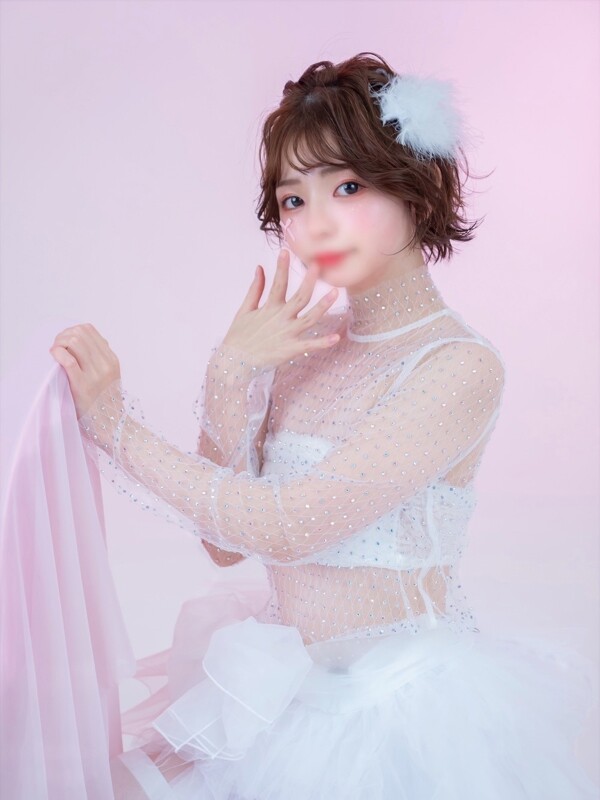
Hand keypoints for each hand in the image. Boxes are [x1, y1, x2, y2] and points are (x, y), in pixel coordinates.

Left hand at [49, 323, 120, 418]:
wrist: (111, 424)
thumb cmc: (105, 401)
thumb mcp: (109, 376)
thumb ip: (99, 359)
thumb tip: (81, 342)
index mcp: (111, 359)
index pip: (89, 330)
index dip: (72, 330)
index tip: (65, 341)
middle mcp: (105, 364)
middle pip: (80, 333)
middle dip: (63, 335)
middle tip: (57, 347)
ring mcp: (95, 374)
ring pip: (74, 342)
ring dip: (59, 343)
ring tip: (55, 352)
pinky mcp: (83, 385)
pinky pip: (68, 360)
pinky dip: (58, 353)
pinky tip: (54, 355)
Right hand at [222, 249, 340, 369]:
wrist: (234, 362)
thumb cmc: (239, 336)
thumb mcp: (245, 310)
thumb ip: (255, 289)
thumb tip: (260, 268)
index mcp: (270, 308)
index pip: (279, 283)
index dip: (282, 267)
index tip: (286, 251)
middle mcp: (281, 318)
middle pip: (300, 297)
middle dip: (310, 280)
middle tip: (319, 265)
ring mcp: (287, 334)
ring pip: (310, 318)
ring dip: (323, 305)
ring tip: (335, 292)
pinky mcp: (290, 349)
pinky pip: (309, 345)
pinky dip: (323, 342)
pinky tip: (336, 337)